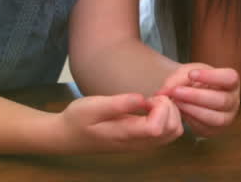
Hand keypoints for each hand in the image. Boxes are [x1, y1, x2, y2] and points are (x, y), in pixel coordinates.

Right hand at [55, 93, 181, 152]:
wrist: (67, 136)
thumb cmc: (77, 119)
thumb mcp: (92, 106)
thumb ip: (117, 104)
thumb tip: (141, 99)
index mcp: (126, 135)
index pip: (158, 128)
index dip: (162, 108)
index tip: (150, 96)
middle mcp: (138, 143)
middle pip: (172, 130)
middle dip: (171, 108)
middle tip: (154, 96)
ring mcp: (142, 145)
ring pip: (173, 132)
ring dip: (172, 113)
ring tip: (153, 101)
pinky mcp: (143, 142)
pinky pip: (167, 133)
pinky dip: (169, 118)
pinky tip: (153, 107)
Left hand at [156, 64, 240, 137]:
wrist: (192, 95)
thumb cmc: (194, 82)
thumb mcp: (187, 73)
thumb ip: (177, 79)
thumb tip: (163, 93)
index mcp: (231, 82)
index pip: (230, 78)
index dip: (212, 77)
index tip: (191, 74)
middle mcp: (233, 100)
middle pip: (221, 100)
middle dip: (196, 96)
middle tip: (176, 92)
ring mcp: (227, 117)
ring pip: (214, 118)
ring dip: (193, 110)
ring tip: (176, 103)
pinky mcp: (215, 130)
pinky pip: (205, 128)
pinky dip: (191, 120)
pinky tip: (180, 112)